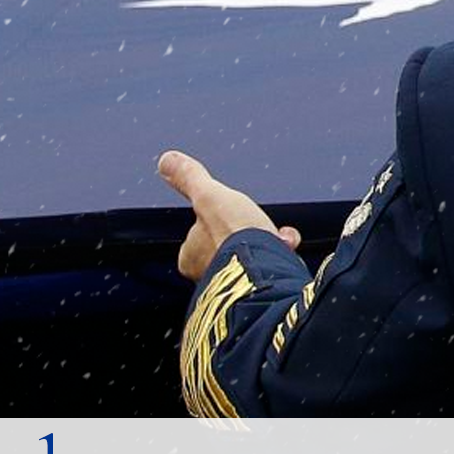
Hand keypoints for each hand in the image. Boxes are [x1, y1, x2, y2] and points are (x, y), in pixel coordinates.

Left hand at [158, 149, 295, 281]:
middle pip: (229, 245)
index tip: (232, 212)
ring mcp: (234, 286)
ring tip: (278, 238)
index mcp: (191, 257)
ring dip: (267, 244)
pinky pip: (269, 270)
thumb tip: (166, 160)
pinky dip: (280, 257)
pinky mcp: (259, 293)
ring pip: (251, 258)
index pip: (200, 234)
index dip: (219, 219)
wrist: (265, 270)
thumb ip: (190, 179)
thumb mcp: (210, 195)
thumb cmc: (233, 235)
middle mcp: (209, 276)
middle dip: (247, 234)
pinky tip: (286, 248)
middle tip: (258, 226)